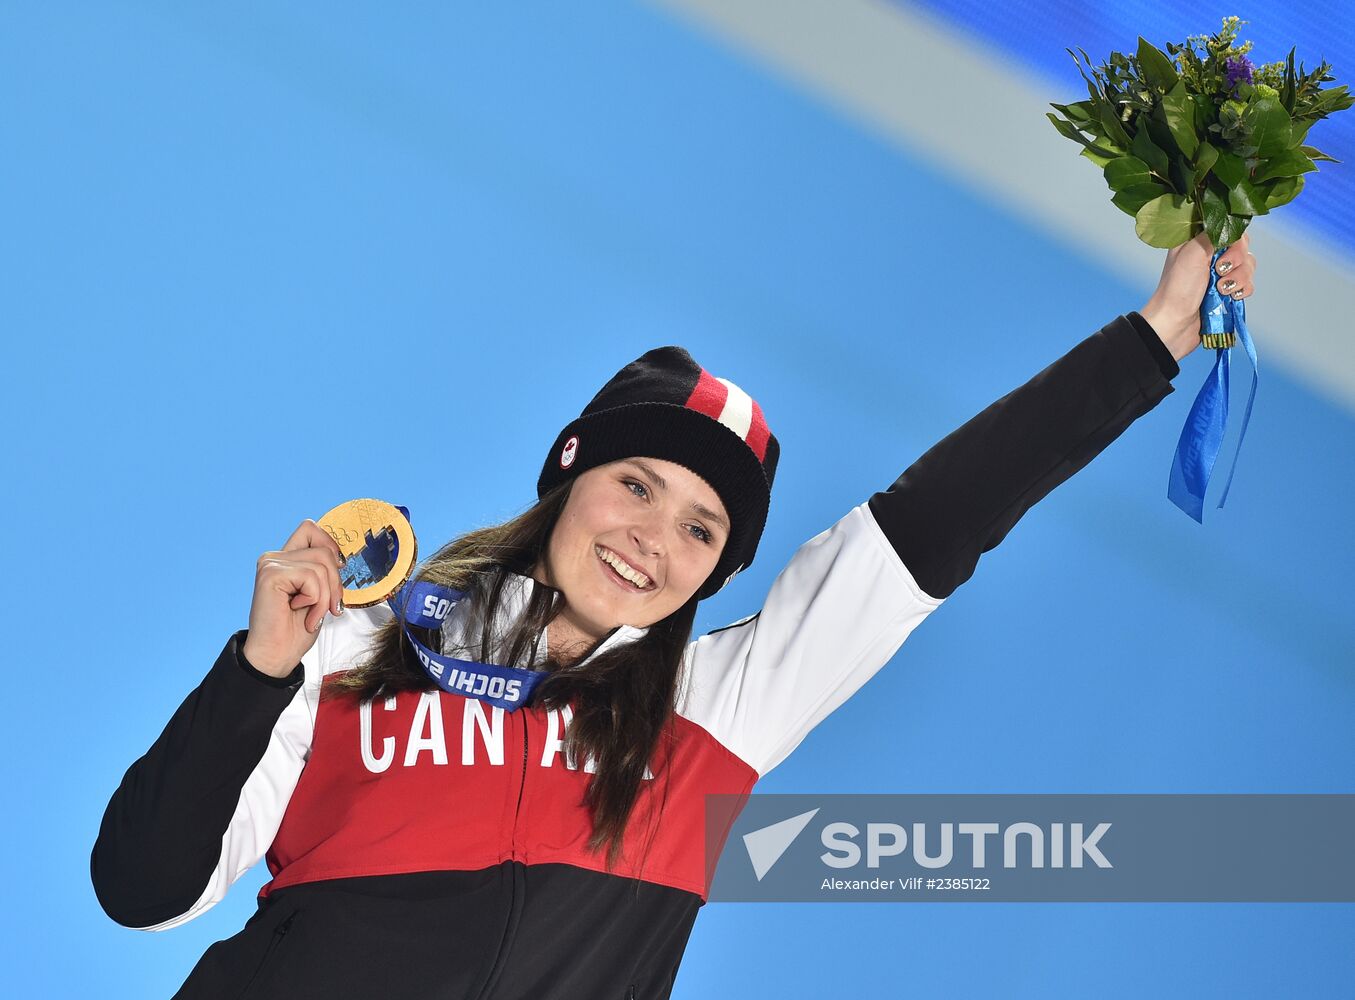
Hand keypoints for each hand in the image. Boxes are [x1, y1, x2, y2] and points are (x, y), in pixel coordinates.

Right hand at [241, 519, 345, 677]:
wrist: (276, 655)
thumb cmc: (295, 630)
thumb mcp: (318, 594)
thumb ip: (322, 571)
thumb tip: (341, 557)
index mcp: (285, 559)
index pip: (310, 528)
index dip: (330, 545)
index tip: (337, 570)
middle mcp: (274, 557)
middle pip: (324, 550)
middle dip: (335, 582)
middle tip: (329, 607)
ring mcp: (271, 564)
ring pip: (321, 565)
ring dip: (324, 597)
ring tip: (311, 614)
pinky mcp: (271, 574)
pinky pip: (312, 578)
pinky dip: (315, 600)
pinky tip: (299, 612)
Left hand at [1139, 230, 1257, 362]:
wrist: (1176, 324)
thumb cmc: (1177, 288)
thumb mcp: (1192, 252)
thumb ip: (1213, 233)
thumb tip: (1231, 221)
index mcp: (1197, 240)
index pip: (1226, 225)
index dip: (1232, 234)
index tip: (1225, 246)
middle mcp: (1209, 254)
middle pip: (1242, 244)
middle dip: (1237, 258)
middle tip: (1219, 270)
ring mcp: (1219, 273)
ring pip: (1248, 264)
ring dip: (1239, 277)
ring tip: (1221, 289)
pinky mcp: (1227, 291)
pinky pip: (1248, 283)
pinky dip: (1243, 289)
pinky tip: (1230, 297)